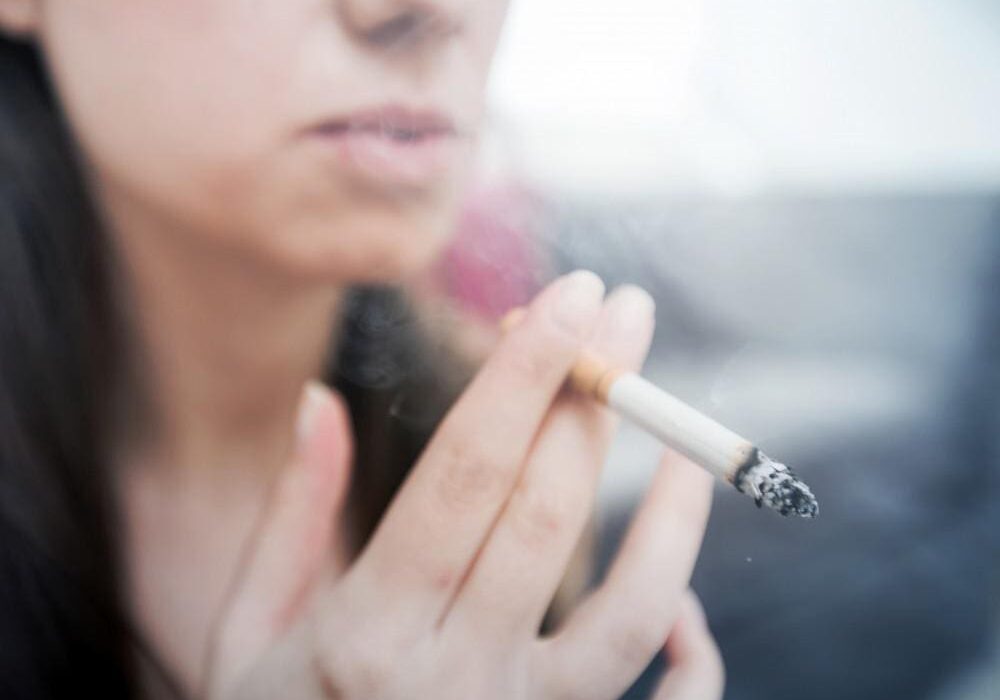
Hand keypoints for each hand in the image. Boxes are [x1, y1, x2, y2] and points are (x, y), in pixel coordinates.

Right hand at [201, 270, 719, 698]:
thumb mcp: (246, 635)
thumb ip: (290, 518)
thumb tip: (320, 400)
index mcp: (363, 632)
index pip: (465, 473)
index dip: (525, 375)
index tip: (570, 295)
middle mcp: (450, 678)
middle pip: (547, 512)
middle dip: (593, 396)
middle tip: (623, 312)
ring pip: (630, 607)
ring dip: (669, 508)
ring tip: (689, 433)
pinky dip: (692, 640)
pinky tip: (685, 584)